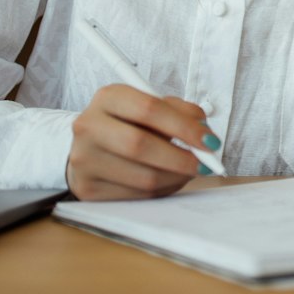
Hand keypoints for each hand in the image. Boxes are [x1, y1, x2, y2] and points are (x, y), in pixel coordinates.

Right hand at [65, 84, 216, 200]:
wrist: (90, 145)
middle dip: (181, 158)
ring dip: (176, 177)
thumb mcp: (149, 105)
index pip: (149, 109)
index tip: (209, 140)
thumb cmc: (128, 122)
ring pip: (142, 177)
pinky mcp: (88, 189)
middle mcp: (89, 127)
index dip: (184, 127)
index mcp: (107, 98)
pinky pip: (136, 195)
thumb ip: (178, 112)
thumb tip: (205, 133)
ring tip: (190, 171)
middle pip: (140, 145)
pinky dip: (162, 190)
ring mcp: (84, 160)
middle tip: (205, 163)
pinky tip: (170, 180)